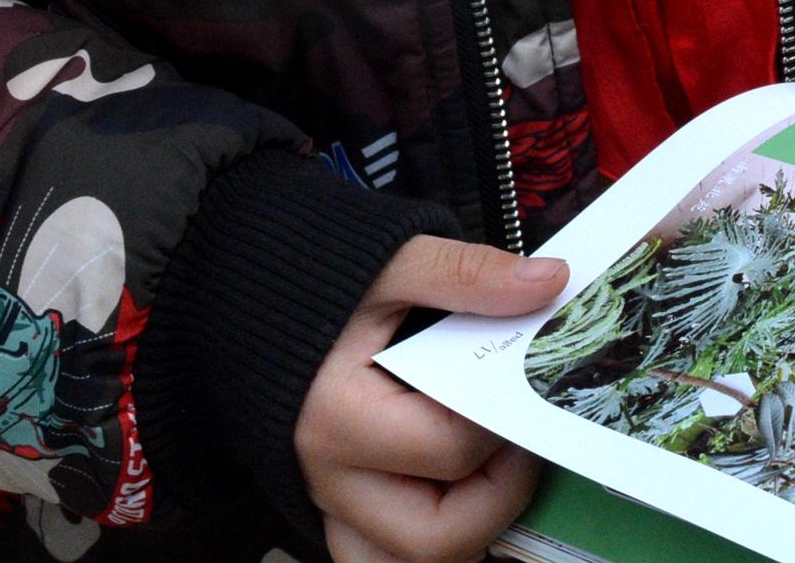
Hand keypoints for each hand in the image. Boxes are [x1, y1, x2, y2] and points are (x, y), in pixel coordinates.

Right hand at [296, 235, 568, 562]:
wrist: (246, 291)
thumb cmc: (319, 279)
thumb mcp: (392, 261)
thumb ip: (467, 274)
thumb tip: (548, 285)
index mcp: (338, 416)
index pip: (451, 449)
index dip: (506, 419)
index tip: (526, 383)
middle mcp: (329, 477)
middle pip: (436, 537)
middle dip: (500, 495)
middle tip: (517, 439)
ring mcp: (329, 504)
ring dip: (466, 530)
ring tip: (488, 469)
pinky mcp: (333, 511)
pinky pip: (382, 559)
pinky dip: (428, 540)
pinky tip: (456, 492)